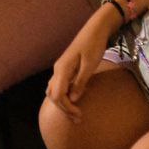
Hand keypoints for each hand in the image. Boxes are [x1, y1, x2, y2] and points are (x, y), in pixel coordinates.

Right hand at [45, 7, 121, 122]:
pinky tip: (75, 99)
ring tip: (75, 112)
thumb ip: (80, 82)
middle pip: (53, 94)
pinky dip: (65, 95)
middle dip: (64, 108)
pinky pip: (60, 85)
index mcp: (62, 69)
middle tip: (78, 118)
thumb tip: (73, 99)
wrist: (95, 30)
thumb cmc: (94, 45)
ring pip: (54, 90)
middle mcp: (58, 69)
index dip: (66, 107)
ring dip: (63, 103)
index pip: (58, 95)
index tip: (79, 115)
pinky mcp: (66, 68)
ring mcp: (61, 68)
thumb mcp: (90, 65)